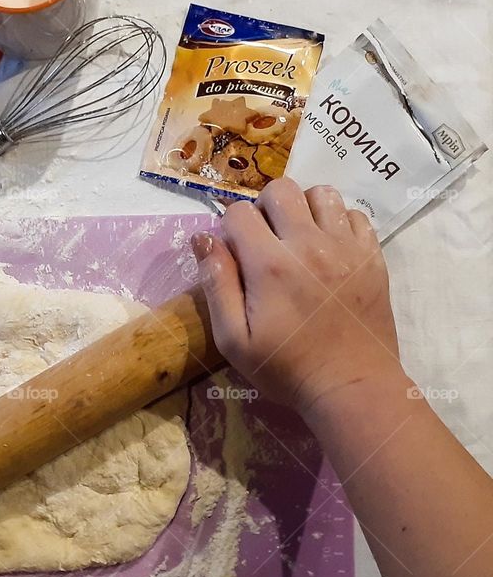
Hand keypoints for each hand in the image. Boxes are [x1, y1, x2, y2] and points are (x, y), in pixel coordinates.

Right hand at [191, 178, 403, 414]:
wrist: (351, 387)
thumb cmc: (285, 369)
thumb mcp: (233, 339)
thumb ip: (216, 284)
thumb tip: (204, 239)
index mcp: (270, 265)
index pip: (238, 213)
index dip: (228, 229)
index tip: (234, 255)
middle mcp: (309, 244)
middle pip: (281, 189)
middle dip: (263, 207)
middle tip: (263, 240)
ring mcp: (346, 247)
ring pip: (321, 192)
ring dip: (302, 207)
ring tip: (297, 237)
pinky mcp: (372, 256)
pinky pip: (354, 214)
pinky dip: (336, 222)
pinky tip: (327, 248)